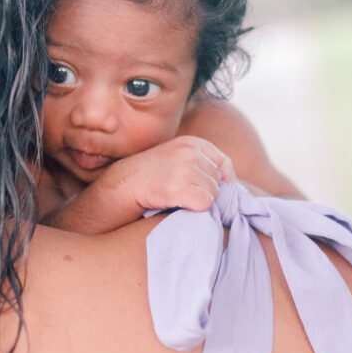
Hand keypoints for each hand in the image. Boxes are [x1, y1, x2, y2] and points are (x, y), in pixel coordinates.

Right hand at [113, 136, 235, 212]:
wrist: (121, 184)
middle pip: (219, 181)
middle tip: (185, 197)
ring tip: (178, 200)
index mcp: (191, 142)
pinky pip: (205, 203)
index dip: (223, 180)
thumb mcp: (175, 159)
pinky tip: (176, 205)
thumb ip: (199, 164)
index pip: (223, 162)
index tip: (215, 192)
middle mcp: (190, 152)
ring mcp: (184, 169)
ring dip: (200, 202)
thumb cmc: (149, 177)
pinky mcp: (178, 187)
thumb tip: (230, 185)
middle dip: (208, 192)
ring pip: (214, 194)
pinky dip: (195, 210)